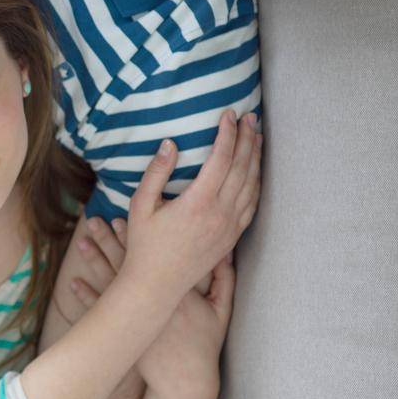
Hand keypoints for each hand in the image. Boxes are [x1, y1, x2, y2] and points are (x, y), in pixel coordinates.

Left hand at [67, 218, 230, 398]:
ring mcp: (136, 318)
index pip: (153, 257)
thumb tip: (226, 251)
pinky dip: (86, 296)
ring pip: (109, 283)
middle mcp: (153, 301)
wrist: (185, 382)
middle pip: (126, 264)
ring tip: (81, 242)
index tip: (123, 217)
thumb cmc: (204, 346)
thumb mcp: (221, 311)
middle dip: (108, 240)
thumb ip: (224, 279)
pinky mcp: (124, 333)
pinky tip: (74, 282)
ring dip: (94, 262)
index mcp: (176, 291)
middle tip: (93, 220)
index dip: (136, 237)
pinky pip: (100, 312)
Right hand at [123, 110, 261, 300]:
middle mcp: (219, 213)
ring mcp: (229, 226)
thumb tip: (170, 144)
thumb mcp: (140, 205)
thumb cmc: (143, 244)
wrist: (157, 284)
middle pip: (242, 167)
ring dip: (256, 158)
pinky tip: (256, 171)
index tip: (228, 114)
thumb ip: (156, 173)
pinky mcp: (232, 238)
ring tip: (256, 136)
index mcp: (197, 202)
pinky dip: (257, 183)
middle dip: (247, 138)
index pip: (221, 158)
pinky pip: (252, 205)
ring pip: (252, 185)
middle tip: (249, 117)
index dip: (227, 133)